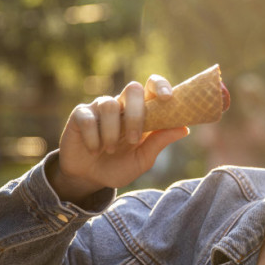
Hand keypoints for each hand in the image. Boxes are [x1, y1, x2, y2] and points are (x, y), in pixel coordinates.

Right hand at [52, 75, 188, 201]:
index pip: (152, 86)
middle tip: (133, 139)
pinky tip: (94, 150)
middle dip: (136, 114)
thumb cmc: (118, 166)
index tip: (167, 98)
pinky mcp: (80, 115)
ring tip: (109, 150)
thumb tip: (185, 128)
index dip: (161, 86)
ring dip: (112, 131)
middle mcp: (121, 105)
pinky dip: (93, 137)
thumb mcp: (142, 159)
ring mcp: (99, 108)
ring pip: (109, 104)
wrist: (89, 179)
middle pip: (132, 88)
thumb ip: (159, 142)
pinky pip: (88, 118)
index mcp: (140, 112)